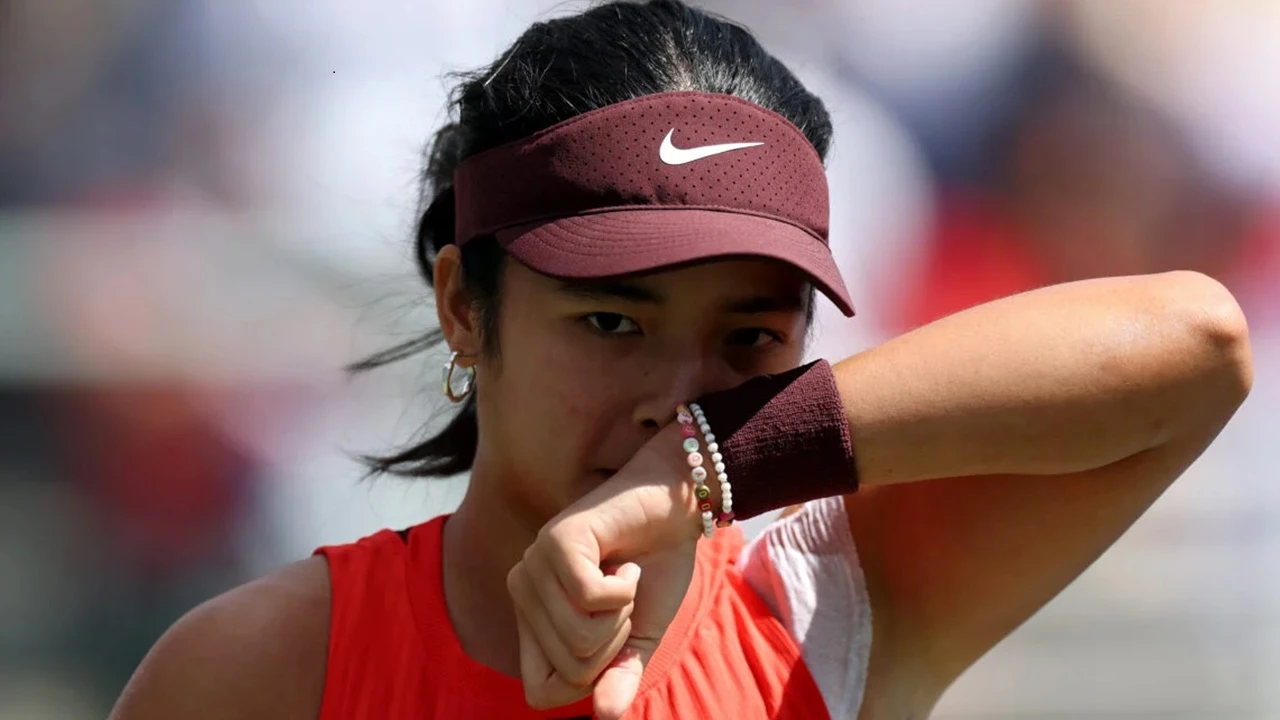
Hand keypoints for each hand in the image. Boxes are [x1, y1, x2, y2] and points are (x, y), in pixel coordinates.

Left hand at [508, 421, 703, 718]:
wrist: (675, 509)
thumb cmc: (655, 570)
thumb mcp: (638, 637)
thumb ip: (619, 677)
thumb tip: (605, 716)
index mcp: (533, 621)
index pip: (539, 693)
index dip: (588, 680)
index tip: (612, 638)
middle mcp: (522, 592)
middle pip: (570, 669)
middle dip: (615, 641)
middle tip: (624, 597)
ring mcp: (533, 565)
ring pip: (581, 638)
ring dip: (622, 613)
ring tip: (624, 576)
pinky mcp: (556, 542)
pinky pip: (591, 599)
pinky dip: (625, 587)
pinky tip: (626, 561)